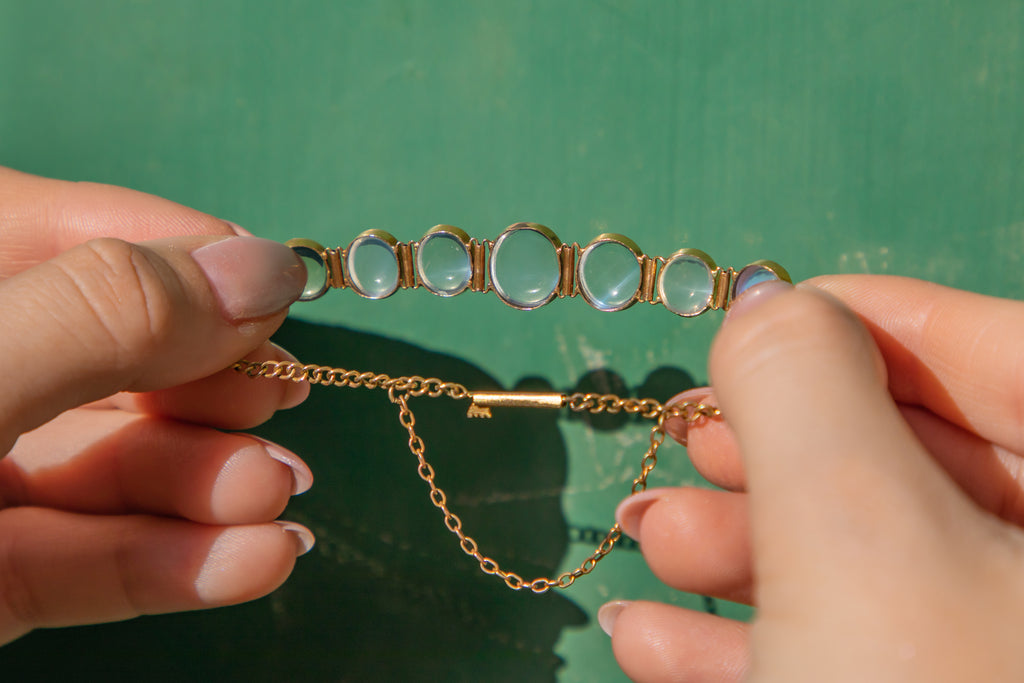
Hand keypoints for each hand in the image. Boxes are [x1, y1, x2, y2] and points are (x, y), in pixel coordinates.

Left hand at [0, 167, 314, 644]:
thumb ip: (104, 318)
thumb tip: (263, 267)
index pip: (49, 230)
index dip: (167, 247)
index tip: (270, 282)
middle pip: (94, 357)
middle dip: (201, 383)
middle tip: (282, 394)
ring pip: (99, 470)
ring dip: (205, 485)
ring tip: (281, 494)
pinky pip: (82, 564)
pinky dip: (173, 564)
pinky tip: (259, 561)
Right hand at [602, 276, 1023, 680]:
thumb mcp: (851, 521)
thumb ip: (804, 383)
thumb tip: (767, 308)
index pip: (1002, 352)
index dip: (871, 317)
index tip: (761, 323)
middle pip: (919, 466)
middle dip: (775, 453)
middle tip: (692, 441)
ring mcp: (999, 655)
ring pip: (872, 567)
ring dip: (737, 549)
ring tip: (650, 537)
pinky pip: (849, 652)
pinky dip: (749, 638)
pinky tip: (654, 635)